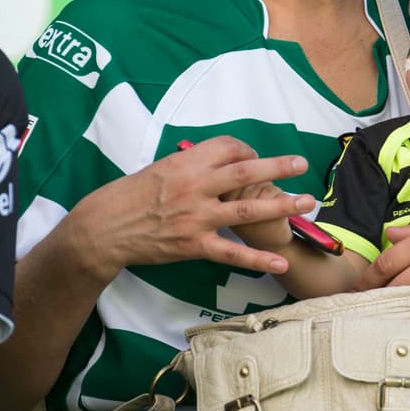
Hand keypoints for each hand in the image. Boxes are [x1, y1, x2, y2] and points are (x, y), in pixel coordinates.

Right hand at [67, 136, 313, 279]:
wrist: (103, 229)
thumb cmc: (130, 195)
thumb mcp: (160, 167)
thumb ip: (192, 164)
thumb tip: (220, 159)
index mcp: (186, 163)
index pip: (228, 148)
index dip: (247, 150)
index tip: (255, 157)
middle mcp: (195, 187)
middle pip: (245, 173)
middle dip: (277, 167)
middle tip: (302, 164)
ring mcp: (197, 218)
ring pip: (247, 211)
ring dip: (280, 207)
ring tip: (306, 203)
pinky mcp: (194, 245)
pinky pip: (232, 253)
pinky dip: (258, 259)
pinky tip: (281, 262)